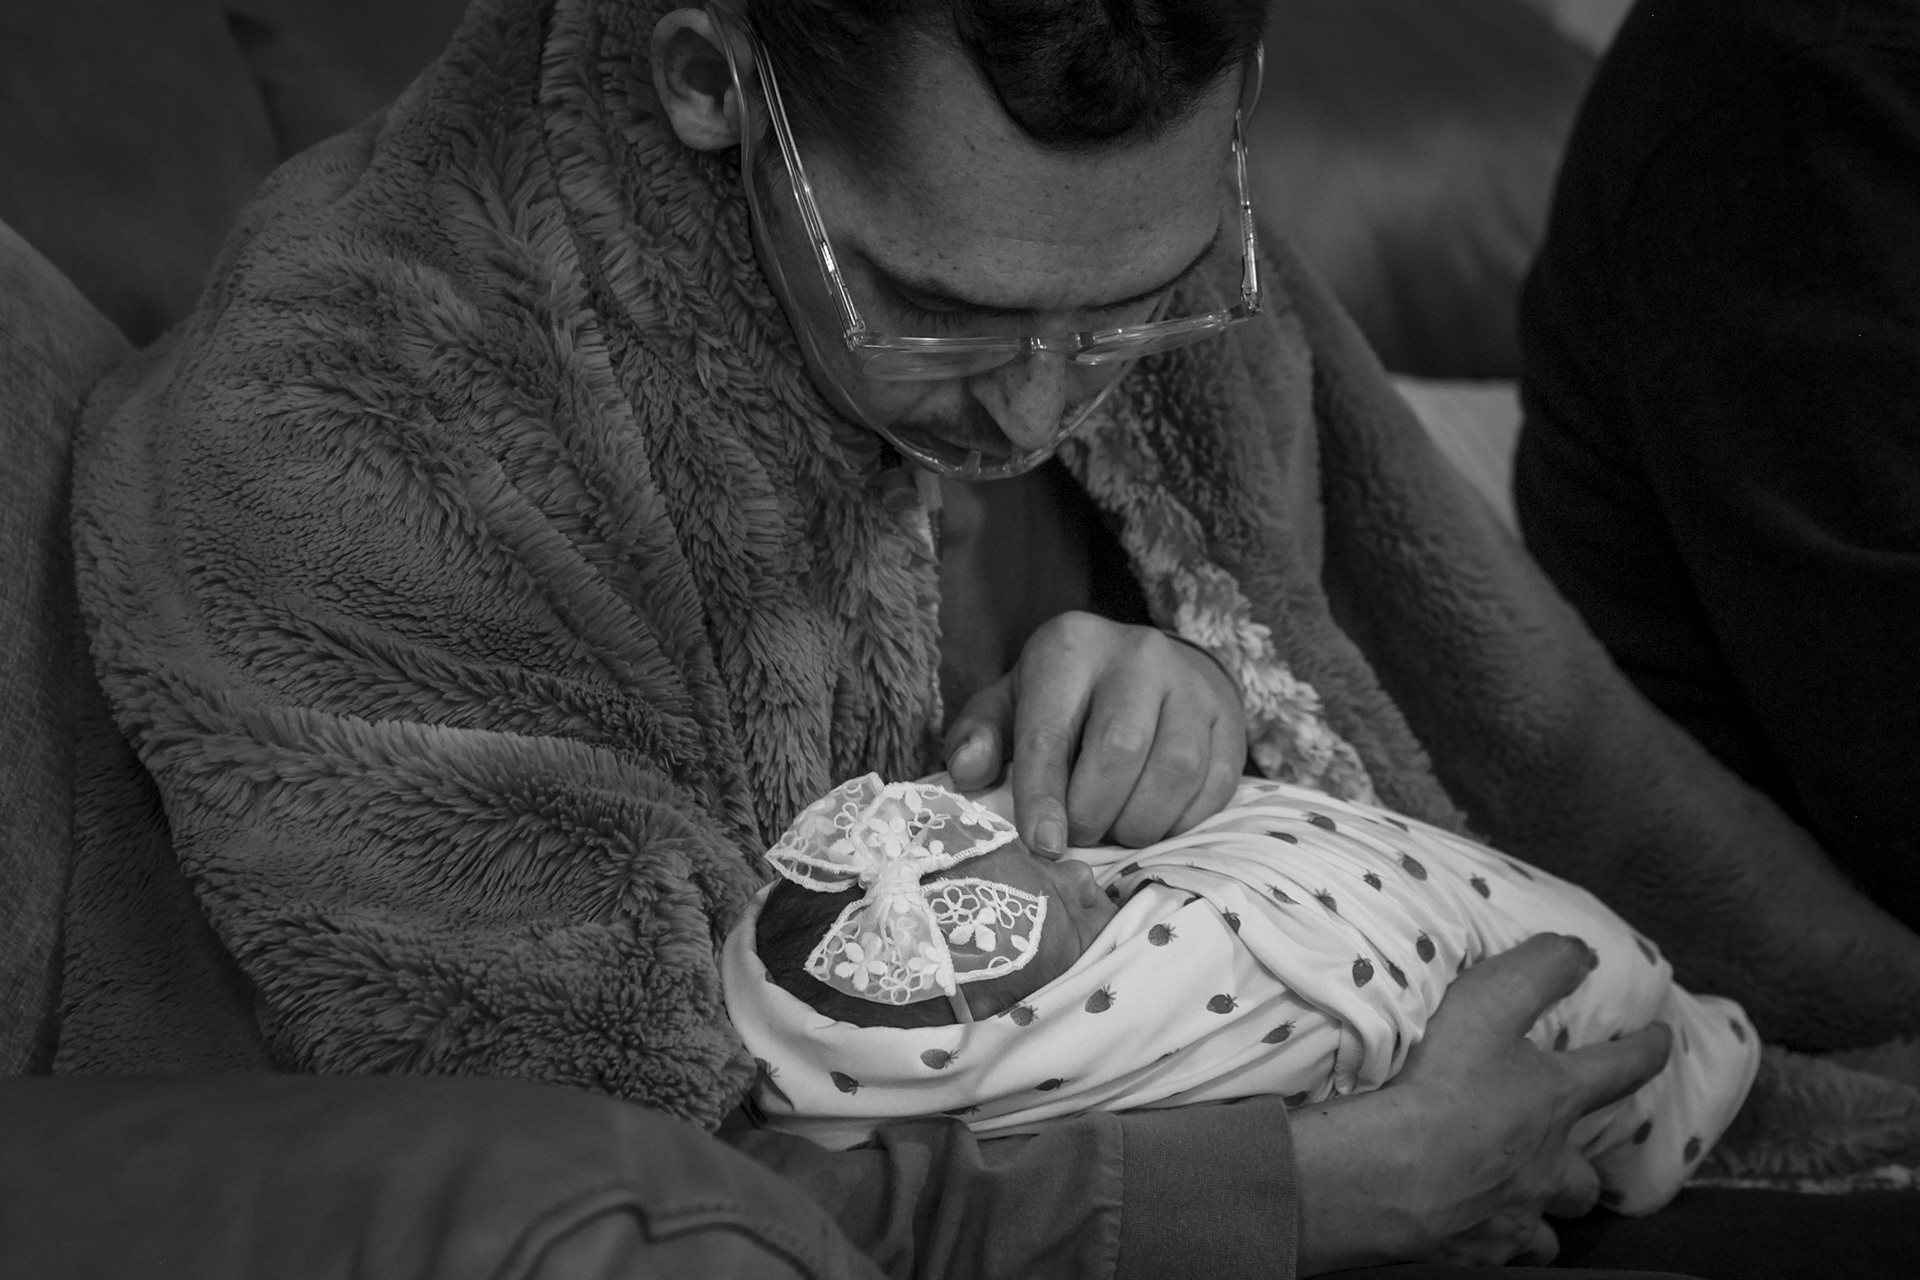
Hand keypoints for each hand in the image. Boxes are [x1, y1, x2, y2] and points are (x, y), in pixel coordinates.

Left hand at [943, 611, 1246, 853]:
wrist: (1148, 666)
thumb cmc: (1066, 698)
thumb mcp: (1011, 705)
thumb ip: (980, 736)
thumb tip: (967, 773)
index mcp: (1070, 647)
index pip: (1050, 732)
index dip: (1042, 797)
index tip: (1043, 845)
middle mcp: (1137, 654)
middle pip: (1120, 751)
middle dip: (1094, 812)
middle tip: (1080, 835)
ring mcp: (1191, 682)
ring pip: (1174, 771)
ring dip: (1141, 822)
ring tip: (1118, 831)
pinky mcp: (1229, 716)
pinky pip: (1215, 785)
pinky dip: (1182, 820)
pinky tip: (1156, 822)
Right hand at [1289, 934, 1672, 1273]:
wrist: (1391, 1173)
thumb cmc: (1440, 1082)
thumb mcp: (1487, 1003)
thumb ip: (1536, 971)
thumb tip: (1584, 951)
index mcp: (1555, 1100)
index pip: (1619, 1068)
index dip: (1646, 1049)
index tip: (1663, 1038)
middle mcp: (1548, 1165)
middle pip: (1585, 1175)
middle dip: (1584, 1167)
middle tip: (1567, 1158)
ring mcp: (1516, 1215)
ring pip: (1549, 1225)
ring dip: (1543, 1212)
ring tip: (1523, 1204)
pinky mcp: (1479, 1252)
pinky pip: (1503, 1254)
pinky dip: (1498, 1243)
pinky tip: (1478, 1233)